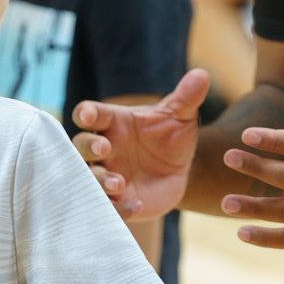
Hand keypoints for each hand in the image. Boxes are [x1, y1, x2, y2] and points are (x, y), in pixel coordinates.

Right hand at [72, 69, 209, 220]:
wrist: (182, 170)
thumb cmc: (172, 136)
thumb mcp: (181, 116)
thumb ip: (187, 97)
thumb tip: (202, 75)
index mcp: (113, 122)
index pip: (90, 114)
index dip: (87, 114)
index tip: (89, 116)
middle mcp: (104, 149)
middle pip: (81, 145)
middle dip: (89, 147)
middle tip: (103, 150)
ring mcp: (107, 174)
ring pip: (89, 178)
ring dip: (100, 181)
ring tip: (118, 184)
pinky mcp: (116, 200)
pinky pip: (109, 206)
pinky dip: (119, 208)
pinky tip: (135, 206)